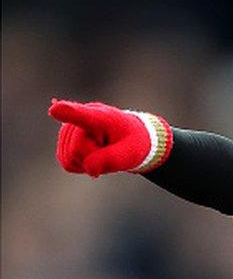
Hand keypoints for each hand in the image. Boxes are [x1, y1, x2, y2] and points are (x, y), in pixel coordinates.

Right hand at [48, 99, 172, 176]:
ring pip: (69, 158)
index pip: (82, 114)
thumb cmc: (132, 142)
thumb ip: (111, 159)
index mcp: (101, 116)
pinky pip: (68, 164)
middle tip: (109, 147)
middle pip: (76, 149)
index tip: (54, 110)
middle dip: (94, 156)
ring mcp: (68, 130)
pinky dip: (81, 165)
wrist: (129, 139)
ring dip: (87, 161)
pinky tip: (93, 155)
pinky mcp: (63, 143)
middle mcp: (79, 118)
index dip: (68, 113)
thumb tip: (89, 168)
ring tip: (101, 150)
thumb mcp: (131, 153)